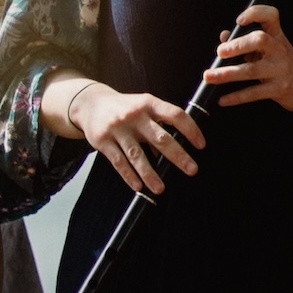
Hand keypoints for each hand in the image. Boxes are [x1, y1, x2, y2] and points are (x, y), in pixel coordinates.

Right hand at [70, 83, 204, 195]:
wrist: (91, 104)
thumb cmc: (126, 108)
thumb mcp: (144, 106)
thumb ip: (159, 123)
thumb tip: (175, 149)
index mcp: (149, 103)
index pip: (175, 114)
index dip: (191, 129)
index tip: (201, 145)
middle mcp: (135, 115)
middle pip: (160, 138)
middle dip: (178, 156)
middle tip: (192, 170)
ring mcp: (118, 129)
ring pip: (138, 155)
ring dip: (151, 174)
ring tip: (161, 189)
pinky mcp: (103, 141)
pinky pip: (119, 162)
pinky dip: (129, 176)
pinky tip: (138, 186)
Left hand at [206, 3, 292, 112]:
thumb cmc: (284, 65)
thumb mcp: (270, 50)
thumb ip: (247, 42)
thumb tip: (223, 38)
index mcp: (277, 36)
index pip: (270, 15)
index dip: (255, 13)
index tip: (239, 20)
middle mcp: (280, 49)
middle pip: (259, 40)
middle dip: (238, 45)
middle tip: (220, 52)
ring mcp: (280, 69)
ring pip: (252, 70)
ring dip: (228, 73)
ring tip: (210, 76)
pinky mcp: (279, 89)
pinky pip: (254, 93)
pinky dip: (236, 96)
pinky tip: (223, 99)